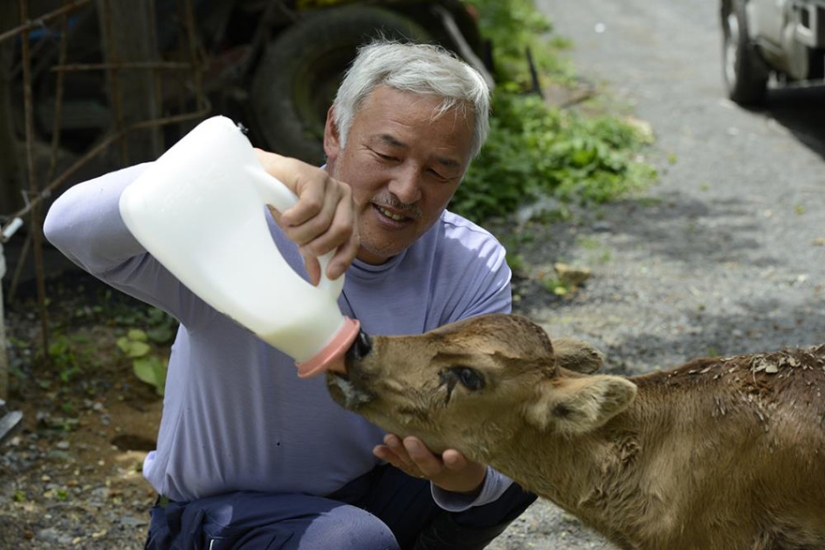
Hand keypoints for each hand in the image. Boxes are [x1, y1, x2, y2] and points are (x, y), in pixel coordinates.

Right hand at [254, 149, 358, 282]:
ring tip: (288, 228)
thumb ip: (313, 253)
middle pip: (342, 231)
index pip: (353, 240)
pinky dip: (295, 217)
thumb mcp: (302, 233)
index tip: (329, 274)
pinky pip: (311, 206)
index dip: (343, 259)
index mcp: (347, 211)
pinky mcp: (315, 176)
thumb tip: (318, 279)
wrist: (266, 177)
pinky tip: (286, 216)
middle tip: (301, 245)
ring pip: (323, 221)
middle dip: (319, 245)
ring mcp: (331, 184)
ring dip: (301, 232)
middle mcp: (344, 196)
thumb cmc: (287, 204)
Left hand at [374, 434, 486, 495]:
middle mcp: (441, 469)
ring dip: (399, 452)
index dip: (454, 460)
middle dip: (419, 454)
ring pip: (411, 464)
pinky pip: (400, 464)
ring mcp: (425, 470)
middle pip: (430, 465)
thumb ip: (463, 428)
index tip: (451, 454)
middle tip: (411, 440)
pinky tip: (378, 449)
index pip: (459, 462)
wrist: (459, 476)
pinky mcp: (413, 469)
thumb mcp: (469, 442)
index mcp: (460, 463)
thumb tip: (460, 397)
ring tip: (389, 438)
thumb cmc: (465, 448)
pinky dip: (389, 456)